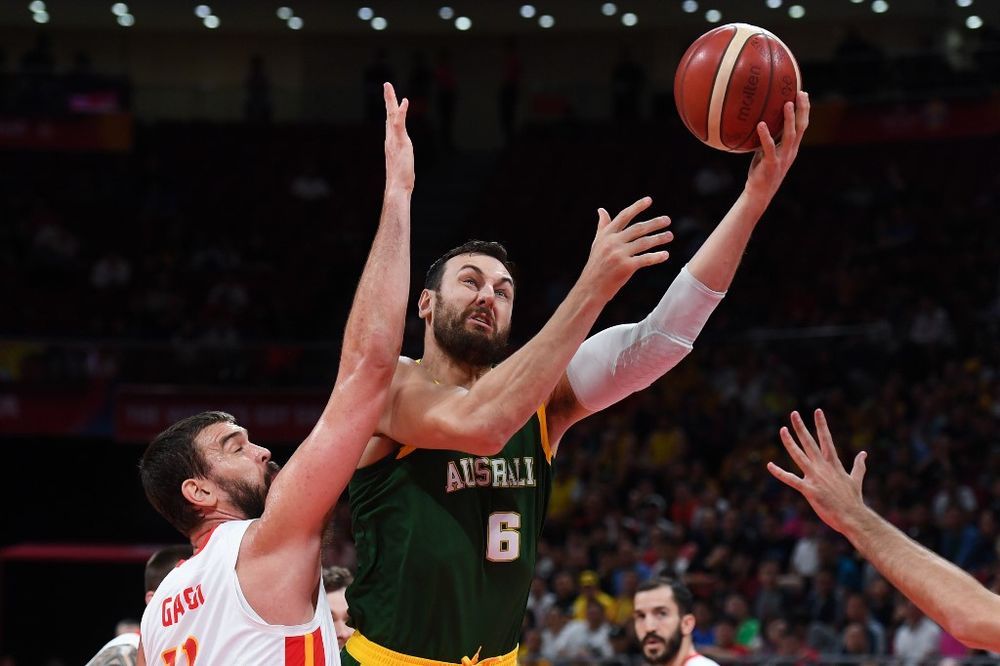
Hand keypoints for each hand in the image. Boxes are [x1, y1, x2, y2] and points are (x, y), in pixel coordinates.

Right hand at [384, 82, 413, 191]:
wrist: (397, 188)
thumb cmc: (400, 182)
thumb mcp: (403, 168)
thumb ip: (403, 163)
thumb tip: (405, 170)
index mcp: (391, 143)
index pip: (391, 123)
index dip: (391, 110)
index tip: (392, 100)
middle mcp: (390, 139)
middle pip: (389, 115)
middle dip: (388, 99)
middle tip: (386, 84)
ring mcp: (394, 140)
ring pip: (391, 115)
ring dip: (390, 99)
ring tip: (388, 86)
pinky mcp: (400, 142)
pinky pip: (399, 123)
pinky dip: (402, 111)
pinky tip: (404, 101)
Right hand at [580, 196, 672, 300]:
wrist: (591, 288)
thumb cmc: (596, 266)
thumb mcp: (597, 244)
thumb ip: (602, 227)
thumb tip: (601, 210)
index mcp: (606, 235)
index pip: (624, 216)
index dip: (637, 207)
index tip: (649, 200)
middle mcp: (612, 242)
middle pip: (638, 228)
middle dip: (654, 223)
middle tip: (667, 220)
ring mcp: (619, 254)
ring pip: (644, 243)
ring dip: (659, 238)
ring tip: (670, 236)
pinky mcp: (626, 267)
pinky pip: (645, 259)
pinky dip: (656, 257)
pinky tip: (666, 255)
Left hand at [745, 90, 809, 203]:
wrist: (759, 194)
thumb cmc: (761, 172)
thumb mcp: (766, 153)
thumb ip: (766, 140)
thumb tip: (757, 121)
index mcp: (792, 148)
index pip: (803, 126)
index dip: (804, 110)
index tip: (803, 93)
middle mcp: (791, 152)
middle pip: (802, 127)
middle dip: (803, 110)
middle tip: (801, 93)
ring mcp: (783, 158)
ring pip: (790, 135)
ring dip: (789, 119)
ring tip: (786, 103)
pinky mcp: (772, 164)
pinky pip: (769, 147)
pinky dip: (765, 135)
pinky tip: (761, 124)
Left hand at [767, 408, 868, 535]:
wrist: (853, 517)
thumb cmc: (853, 500)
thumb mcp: (856, 479)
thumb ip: (858, 465)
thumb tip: (864, 453)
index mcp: (833, 464)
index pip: (826, 440)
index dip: (821, 425)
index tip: (817, 411)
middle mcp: (823, 468)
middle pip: (810, 443)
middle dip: (801, 428)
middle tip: (794, 413)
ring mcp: (816, 478)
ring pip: (799, 456)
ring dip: (790, 443)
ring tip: (782, 429)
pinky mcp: (809, 490)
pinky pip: (791, 480)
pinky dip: (780, 473)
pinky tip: (769, 465)